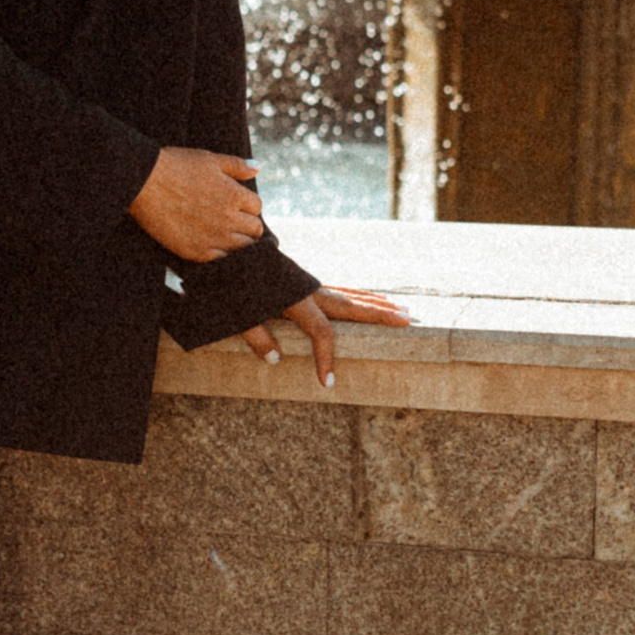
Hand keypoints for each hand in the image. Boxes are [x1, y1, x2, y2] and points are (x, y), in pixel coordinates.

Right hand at [129, 148, 265, 263]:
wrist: (143, 183)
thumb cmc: (175, 166)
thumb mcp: (209, 159)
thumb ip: (237, 166)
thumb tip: (258, 169)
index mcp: (234, 195)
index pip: (257, 207)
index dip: (246, 203)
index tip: (234, 202)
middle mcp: (228, 219)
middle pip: (255, 230)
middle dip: (247, 223)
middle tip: (232, 219)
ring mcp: (213, 238)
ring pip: (242, 248)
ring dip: (237, 240)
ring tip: (222, 231)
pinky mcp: (196, 252)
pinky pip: (221, 259)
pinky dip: (219, 252)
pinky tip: (208, 241)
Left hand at [241, 283, 411, 390]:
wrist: (227, 252)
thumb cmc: (230, 283)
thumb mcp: (237, 312)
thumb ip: (257, 336)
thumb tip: (276, 360)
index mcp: (293, 299)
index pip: (320, 332)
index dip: (326, 357)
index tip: (327, 382)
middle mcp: (307, 290)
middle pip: (350, 305)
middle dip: (379, 314)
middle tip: (408, 319)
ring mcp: (308, 285)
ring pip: (349, 295)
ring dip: (375, 303)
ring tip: (401, 308)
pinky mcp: (303, 283)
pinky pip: (339, 291)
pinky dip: (358, 296)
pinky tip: (368, 300)